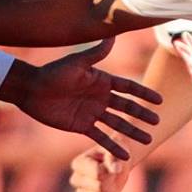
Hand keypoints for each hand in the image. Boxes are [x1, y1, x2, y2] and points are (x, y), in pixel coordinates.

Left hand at [5, 37, 161, 160]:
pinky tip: (124, 156)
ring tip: (147, 140)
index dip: (143, 93)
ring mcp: (93, 112)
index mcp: (102, 81)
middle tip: (157, 122)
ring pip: (117, 124)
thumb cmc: (53, 73)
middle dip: (141, 114)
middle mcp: (100, 97)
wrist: (32, 90)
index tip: (159, 100)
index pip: (128, 87)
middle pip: (126, 107)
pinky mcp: (82, 126)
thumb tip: (113, 35)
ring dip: (132, 132)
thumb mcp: (76, 63)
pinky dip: (113, 146)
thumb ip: (96, 53)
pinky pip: (101, 137)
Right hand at [69, 145, 131, 191]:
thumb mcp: (116, 148)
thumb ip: (113, 156)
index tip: (110, 163)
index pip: (96, 173)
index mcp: (78, 163)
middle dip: (111, 180)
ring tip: (111, 182)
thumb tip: (115, 169)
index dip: (108, 169)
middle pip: (99, 187)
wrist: (117, 163)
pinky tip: (109, 191)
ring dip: (111, 191)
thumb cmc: (115, 152)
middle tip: (112, 173)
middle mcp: (76, 179)